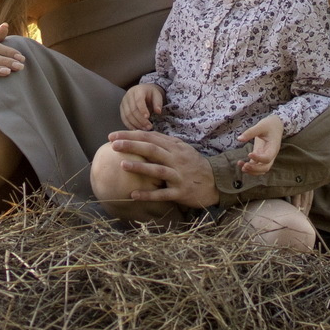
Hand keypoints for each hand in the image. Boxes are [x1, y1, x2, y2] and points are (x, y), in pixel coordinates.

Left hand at [104, 129, 219, 208]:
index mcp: (174, 147)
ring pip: (157, 170)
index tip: (113, 135)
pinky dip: (148, 194)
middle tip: (113, 144)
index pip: (150, 138)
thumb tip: (142, 135)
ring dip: (139, 167)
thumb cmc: (193, 164)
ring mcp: (179, 176)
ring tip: (122, 165)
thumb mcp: (182, 149)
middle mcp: (176, 159)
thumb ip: (164, 142)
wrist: (215, 182)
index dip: (131, 135)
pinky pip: (163, 194)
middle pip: (152, 150)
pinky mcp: (181, 192)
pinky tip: (133, 194)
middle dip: (132, 146)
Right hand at [119, 83, 164, 130]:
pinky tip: (137, 129)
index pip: (139, 100)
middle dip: (141, 120)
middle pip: (132, 109)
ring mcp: (123, 102)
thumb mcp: (157, 95)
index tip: (148, 117)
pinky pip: (124, 119)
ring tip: (144, 129)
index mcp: (138, 90)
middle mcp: (128, 95)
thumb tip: (158, 111)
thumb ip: (158, 103)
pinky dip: (130, 125)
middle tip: (149, 127)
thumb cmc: (151, 94)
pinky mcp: (122, 109)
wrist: (143, 91)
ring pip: (127, 115)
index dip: (143, 109)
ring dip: (136, 124)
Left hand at [237, 115, 283, 174]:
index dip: (259, 158)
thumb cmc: (269, 125)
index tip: (249, 154)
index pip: (268, 157)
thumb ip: (250, 132)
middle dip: (255, 169)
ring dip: (252, 171)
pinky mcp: (260, 156)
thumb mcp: (260, 126)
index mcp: (273, 147)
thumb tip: (239, 139)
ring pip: (261, 169)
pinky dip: (249, 167)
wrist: (275, 125)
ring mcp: (266, 156)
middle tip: (245, 165)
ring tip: (241, 166)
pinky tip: (240, 164)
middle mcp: (271, 154)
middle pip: (266, 167)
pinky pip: (256, 165)